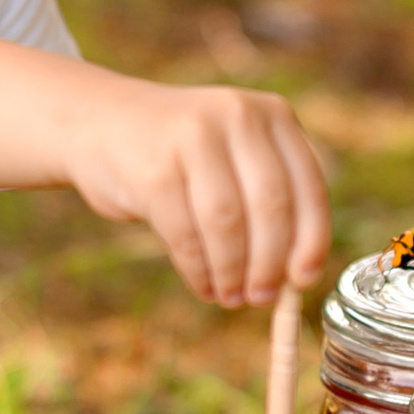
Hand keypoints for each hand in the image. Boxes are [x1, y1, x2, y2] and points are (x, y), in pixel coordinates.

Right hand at [63, 79, 331, 305]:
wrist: (101, 122)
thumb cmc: (183, 156)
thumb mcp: (235, 157)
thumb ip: (268, 203)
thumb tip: (295, 278)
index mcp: (272, 115)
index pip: (308, 185)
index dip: (311, 241)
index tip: (303, 280)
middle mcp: (238, 116)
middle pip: (271, 206)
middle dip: (269, 263)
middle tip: (261, 298)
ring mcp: (194, 136)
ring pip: (227, 223)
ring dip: (232, 271)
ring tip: (229, 296)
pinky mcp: (154, 168)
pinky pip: (185, 233)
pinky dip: (198, 269)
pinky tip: (202, 284)